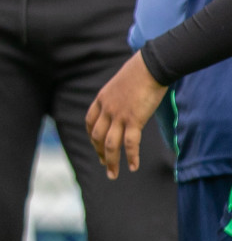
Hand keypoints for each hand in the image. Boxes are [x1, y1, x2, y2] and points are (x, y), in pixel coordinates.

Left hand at [86, 53, 168, 179]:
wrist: (151, 66)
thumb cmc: (140, 72)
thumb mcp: (121, 83)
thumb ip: (118, 96)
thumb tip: (125, 100)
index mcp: (101, 99)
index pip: (90, 122)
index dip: (91, 136)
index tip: (96, 145)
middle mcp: (106, 109)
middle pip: (96, 136)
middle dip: (100, 152)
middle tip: (105, 164)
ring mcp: (119, 115)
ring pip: (110, 144)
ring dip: (111, 162)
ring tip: (112, 174)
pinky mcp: (134, 119)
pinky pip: (130, 144)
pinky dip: (131, 157)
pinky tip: (133, 167)